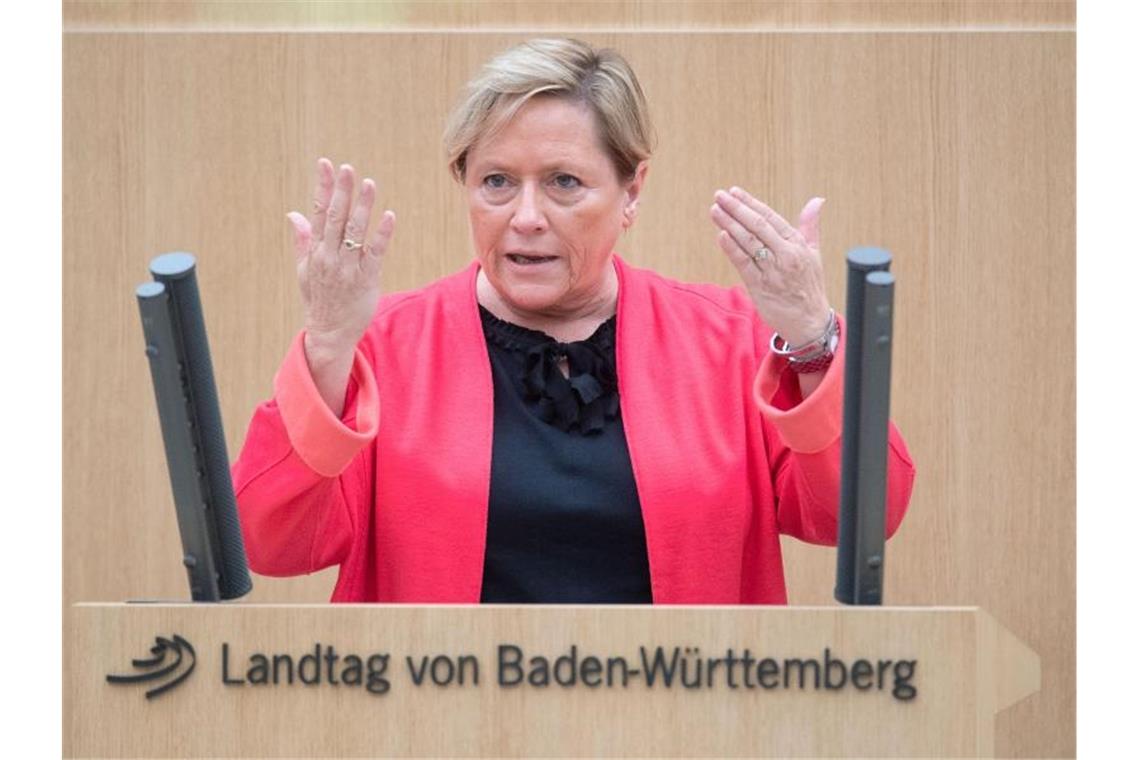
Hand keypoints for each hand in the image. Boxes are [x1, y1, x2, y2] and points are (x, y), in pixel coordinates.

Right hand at [286, 158, 395, 357]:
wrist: (330, 332)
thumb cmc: (319, 299)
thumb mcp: (305, 270)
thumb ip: (302, 240)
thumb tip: (294, 214)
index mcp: (315, 251)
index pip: (318, 212)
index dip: (322, 187)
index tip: (325, 164)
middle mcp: (330, 256)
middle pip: (336, 217)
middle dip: (342, 191)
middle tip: (347, 168)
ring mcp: (348, 267)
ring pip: (355, 231)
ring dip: (363, 207)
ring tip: (370, 183)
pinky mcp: (367, 278)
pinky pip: (376, 253)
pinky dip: (382, 234)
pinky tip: (389, 216)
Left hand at [709, 187, 830, 346]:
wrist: (809, 322)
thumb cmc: (810, 286)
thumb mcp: (814, 254)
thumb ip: (809, 226)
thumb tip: (816, 201)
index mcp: (797, 245)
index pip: (770, 218)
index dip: (751, 203)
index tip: (735, 192)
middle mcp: (785, 255)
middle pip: (757, 227)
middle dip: (736, 209)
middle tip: (719, 196)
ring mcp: (772, 271)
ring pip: (748, 243)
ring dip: (729, 224)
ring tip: (715, 210)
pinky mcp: (760, 287)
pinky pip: (744, 264)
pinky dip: (732, 249)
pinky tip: (721, 235)